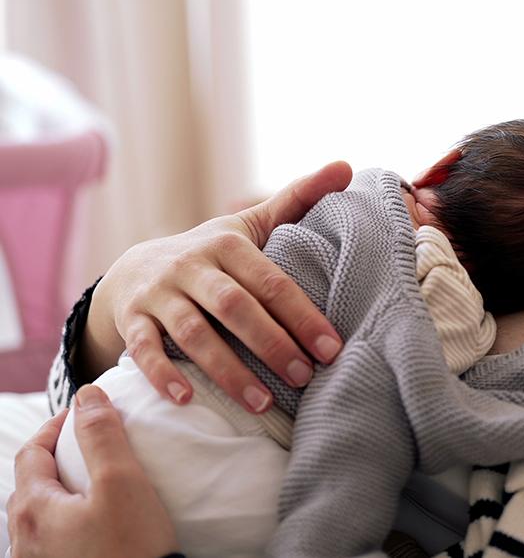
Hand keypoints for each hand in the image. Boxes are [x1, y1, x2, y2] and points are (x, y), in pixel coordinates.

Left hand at [7, 386, 178, 557]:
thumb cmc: (130, 547)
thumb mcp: (122, 481)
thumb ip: (102, 434)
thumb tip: (87, 396)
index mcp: (32, 508)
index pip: (34, 450)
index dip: (59, 425)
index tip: (87, 414)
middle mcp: (23, 539)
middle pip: (31, 483)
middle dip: (57, 456)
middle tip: (90, 443)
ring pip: (40, 513)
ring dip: (61, 489)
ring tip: (94, 482)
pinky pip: (52, 539)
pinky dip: (67, 519)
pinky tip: (92, 522)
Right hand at [84, 161, 351, 411]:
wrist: (135, 268)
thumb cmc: (213, 254)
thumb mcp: (251, 226)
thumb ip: (297, 199)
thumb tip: (346, 165)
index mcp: (228, 244)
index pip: (271, 282)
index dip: (302, 315)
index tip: (331, 349)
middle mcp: (191, 265)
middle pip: (234, 306)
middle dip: (271, 344)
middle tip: (304, 378)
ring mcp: (158, 293)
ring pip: (192, 333)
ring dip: (227, 370)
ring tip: (261, 404)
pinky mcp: (131, 319)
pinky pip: (144, 349)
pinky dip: (163, 374)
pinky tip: (187, 399)